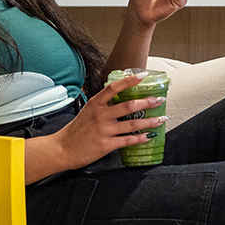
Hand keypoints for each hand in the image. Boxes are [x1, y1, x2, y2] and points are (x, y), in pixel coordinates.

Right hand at [49, 74, 167, 170]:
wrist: (62, 149)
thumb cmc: (76, 130)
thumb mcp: (87, 111)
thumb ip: (102, 105)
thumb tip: (120, 99)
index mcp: (95, 104)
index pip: (113, 88)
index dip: (129, 80)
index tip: (142, 76)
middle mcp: (100, 115)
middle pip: (128, 106)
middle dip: (147, 102)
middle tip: (160, 100)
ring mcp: (104, 130)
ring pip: (132, 124)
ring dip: (150, 121)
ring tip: (161, 119)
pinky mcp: (106, 145)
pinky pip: (128, 140)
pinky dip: (141, 138)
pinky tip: (149, 136)